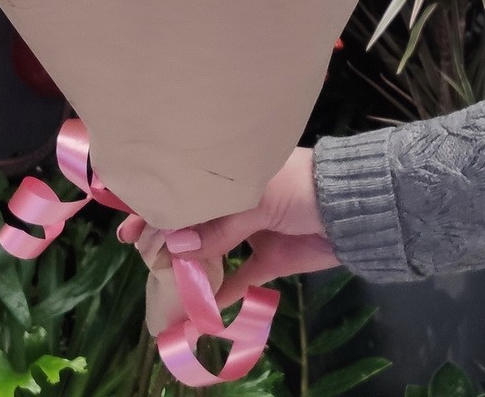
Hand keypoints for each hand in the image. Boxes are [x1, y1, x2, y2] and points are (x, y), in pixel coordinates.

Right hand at [118, 148, 338, 308]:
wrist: (355, 209)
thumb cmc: (302, 186)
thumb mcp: (257, 199)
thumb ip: (218, 225)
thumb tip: (175, 249)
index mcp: (231, 175)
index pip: (185, 189)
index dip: (157, 205)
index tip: (129, 227)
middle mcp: (237, 201)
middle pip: (194, 221)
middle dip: (166, 237)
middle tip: (139, 254)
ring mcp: (253, 230)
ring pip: (213, 250)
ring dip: (190, 265)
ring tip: (163, 280)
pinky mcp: (271, 258)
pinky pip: (241, 278)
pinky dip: (223, 293)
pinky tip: (203, 309)